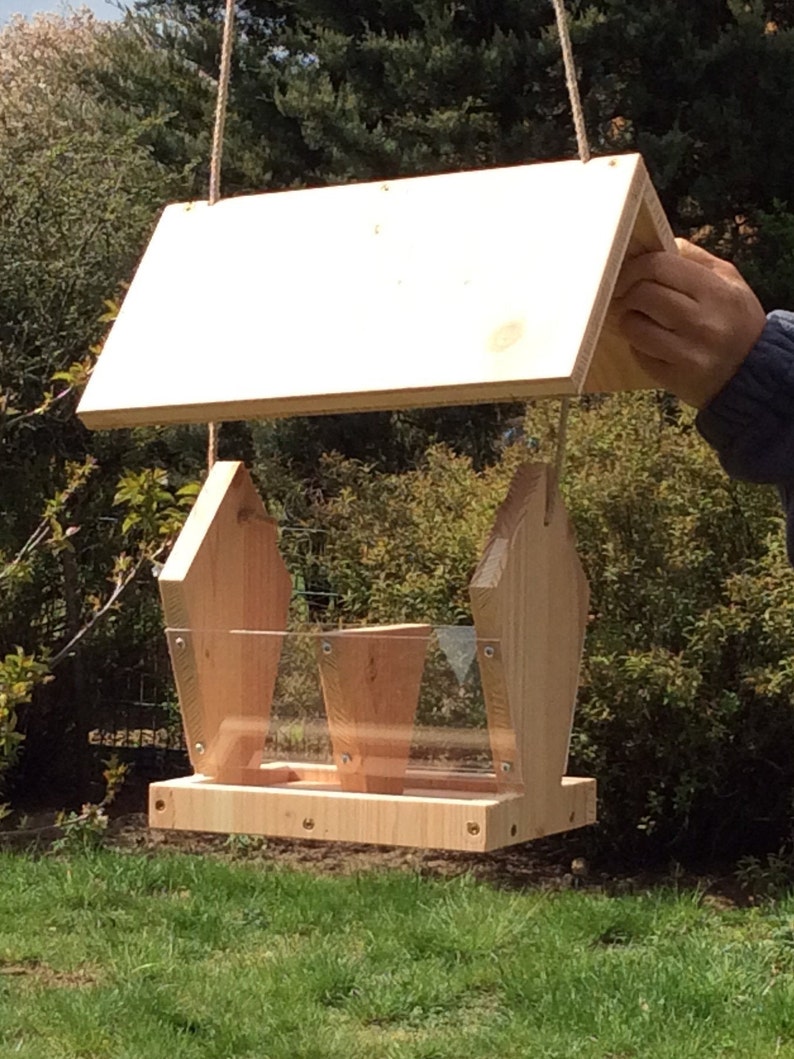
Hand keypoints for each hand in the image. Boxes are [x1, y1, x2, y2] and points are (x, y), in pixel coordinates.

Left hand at [613, 238, 766, 407]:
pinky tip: (652, 342)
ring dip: (629, 320)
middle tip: (630, 295)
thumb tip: (658, 244)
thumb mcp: (729, 281)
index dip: (635, 266)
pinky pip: (638, 353)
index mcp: (716, 292)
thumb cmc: (736, 319)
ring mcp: (686, 353)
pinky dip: (638, 345)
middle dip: (628, 292)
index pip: (659, 266)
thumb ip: (695, 258)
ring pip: (634, 326)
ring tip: (642, 319)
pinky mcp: (673, 377)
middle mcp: (702, 322)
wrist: (752, 371)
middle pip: (642, 295)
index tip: (628, 271)